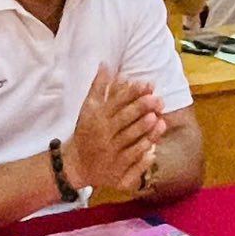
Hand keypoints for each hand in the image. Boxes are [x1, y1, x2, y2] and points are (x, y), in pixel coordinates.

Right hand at [61, 66, 165, 194]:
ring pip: (129, 140)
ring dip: (144, 130)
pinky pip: (130, 161)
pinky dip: (142, 155)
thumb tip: (105, 64)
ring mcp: (110, 154)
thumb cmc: (86, 132)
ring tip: (157, 119)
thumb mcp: (88, 108)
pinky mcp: (116, 171)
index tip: (147, 85)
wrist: (76, 165)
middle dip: (141, 109)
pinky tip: (153, 147)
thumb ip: (98, 88)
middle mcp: (103, 135)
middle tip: (158, 100)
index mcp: (97, 118)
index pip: (116, 103)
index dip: (132, 93)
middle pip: (124, 120)